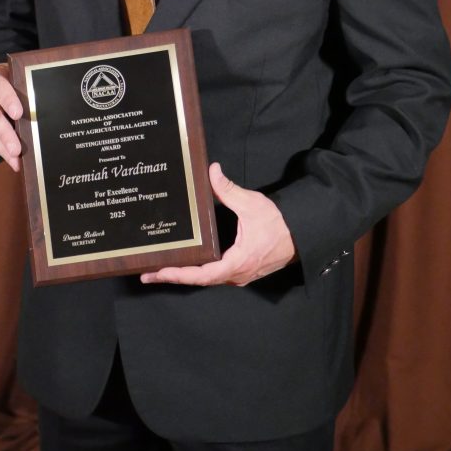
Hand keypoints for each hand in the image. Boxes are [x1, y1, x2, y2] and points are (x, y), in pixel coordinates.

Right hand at [0, 63, 22, 170]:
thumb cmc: (13, 80)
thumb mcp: (18, 77)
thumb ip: (27, 87)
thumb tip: (49, 104)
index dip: (8, 100)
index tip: (18, 114)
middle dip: (5, 133)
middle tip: (16, 149)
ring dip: (3, 147)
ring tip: (16, 160)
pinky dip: (1, 151)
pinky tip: (14, 161)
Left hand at [141, 163, 296, 286]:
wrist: (302, 235)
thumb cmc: (278, 223)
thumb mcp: (251, 204)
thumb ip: (228, 190)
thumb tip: (212, 171)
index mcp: (236, 262)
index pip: (202, 275)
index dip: (178, 274)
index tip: (158, 272)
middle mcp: (236, 275)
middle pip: (199, 280)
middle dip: (173, 276)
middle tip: (147, 273)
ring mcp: (239, 275)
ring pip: (207, 279)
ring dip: (185, 274)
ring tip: (161, 268)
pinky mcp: (242, 270)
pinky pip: (216, 274)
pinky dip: (199, 271)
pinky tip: (187, 263)